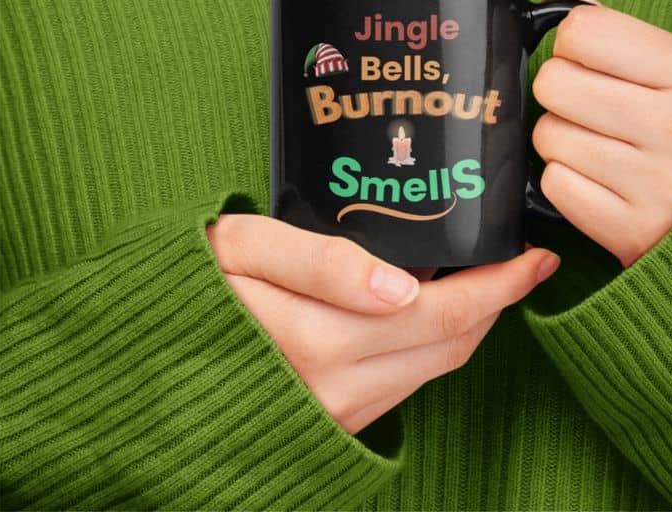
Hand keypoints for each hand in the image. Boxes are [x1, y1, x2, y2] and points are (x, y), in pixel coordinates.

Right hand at [205, 214, 559, 434]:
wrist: (137, 362)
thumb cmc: (188, 287)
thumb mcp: (240, 247)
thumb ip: (320, 261)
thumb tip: (404, 285)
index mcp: (317, 340)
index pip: (442, 315)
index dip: (498, 286)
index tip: (534, 254)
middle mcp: (334, 389)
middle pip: (449, 345)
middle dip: (496, 303)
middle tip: (524, 260)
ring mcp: (333, 414)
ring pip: (431, 370)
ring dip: (468, 325)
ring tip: (485, 278)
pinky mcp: (328, 424)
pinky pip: (402, 385)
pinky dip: (431, 346)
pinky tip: (430, 310)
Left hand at [530, 0, 671, 268]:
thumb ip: (607, 19)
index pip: (582, 31)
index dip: (573, 42)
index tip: (592, 58)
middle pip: (553, 82)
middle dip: (562, 91)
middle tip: (593, 104)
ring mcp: (658, 185)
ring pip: (547, 134)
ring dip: (562, 138)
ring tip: (603, 144)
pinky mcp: (631, 231)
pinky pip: (554, 184)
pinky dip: (566, 181)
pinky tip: (600, 179)